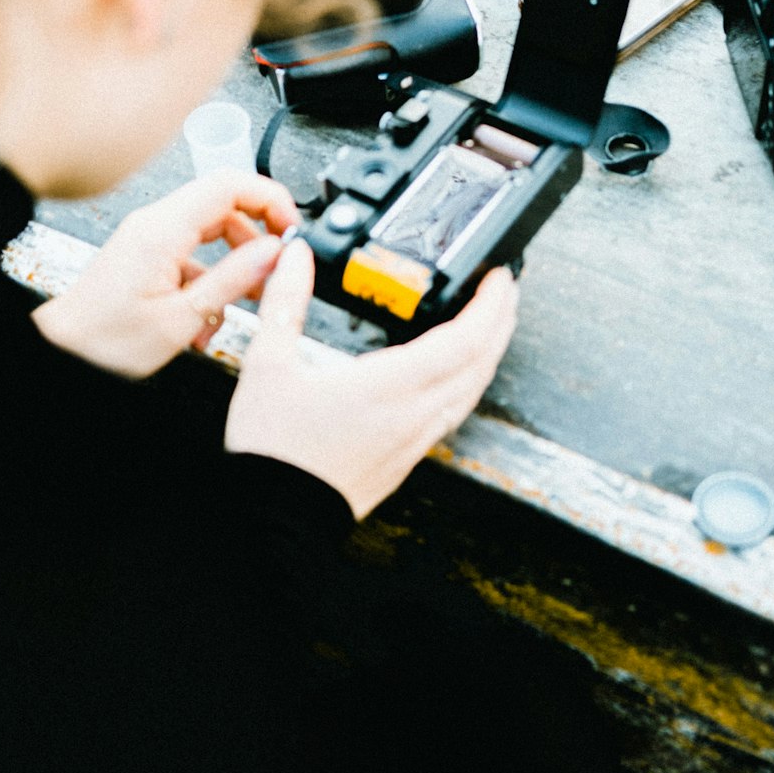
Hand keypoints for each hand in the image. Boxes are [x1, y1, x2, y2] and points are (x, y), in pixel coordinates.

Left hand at [33, 172, 298, 376]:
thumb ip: (232, 280)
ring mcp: (149, 238)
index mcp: (163, 229)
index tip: (290, 225)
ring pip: (210, 232)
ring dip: (235, 264)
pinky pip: (192, 254)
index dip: (269, 198)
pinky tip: (209, 316)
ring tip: (246, 297)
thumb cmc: (105, 340)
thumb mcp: (182, 317)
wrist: (63, 351)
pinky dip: (210, 279)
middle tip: (275, 267)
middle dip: (257, 237)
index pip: (229, 184)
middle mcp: (154, 224)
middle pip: (224, 206)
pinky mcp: (146, 255)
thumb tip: (273, 252)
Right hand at [225, 238, 518, 519]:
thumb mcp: (268, 364)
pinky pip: (454, 412)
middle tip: (504, 289)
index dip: (490, 304)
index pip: (464, 340)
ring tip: (490, 324)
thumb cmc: (273, 449)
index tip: (498, 276)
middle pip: (480, 363)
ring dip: (489, 352)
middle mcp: (413, 413)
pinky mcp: (407, 456)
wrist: (273, 517)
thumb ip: (285, 301)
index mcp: (389, 385)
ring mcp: (415, 438)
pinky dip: (468, 381)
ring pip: (472, 390)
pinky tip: (458, 374)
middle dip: (501, 321)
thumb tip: (296, 255)